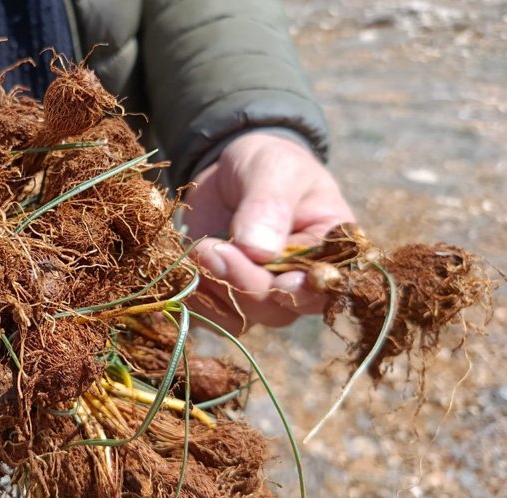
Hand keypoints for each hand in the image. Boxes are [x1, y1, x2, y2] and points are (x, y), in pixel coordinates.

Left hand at [182, 132, 354, 332]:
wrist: (232, 170)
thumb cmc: (268, 164)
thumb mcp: (274, 168)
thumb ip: (269, 205)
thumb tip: (259, 251)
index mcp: (330, 252)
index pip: (325, 287)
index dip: (303, 292)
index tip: (280, 282)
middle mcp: (299, 284)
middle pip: (277, 309)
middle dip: (243, 284)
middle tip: (212, 248)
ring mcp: (260, 294)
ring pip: (241, 318)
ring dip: (214, 292)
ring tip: (197, 250)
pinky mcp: (226, 296)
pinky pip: (211, 315)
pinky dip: (194, 298)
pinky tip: (184, 268)